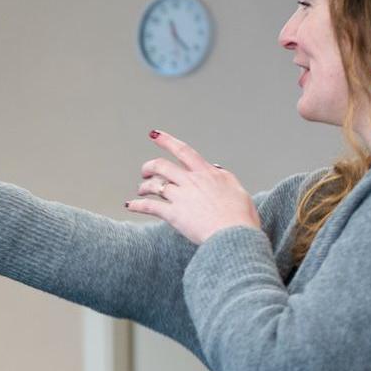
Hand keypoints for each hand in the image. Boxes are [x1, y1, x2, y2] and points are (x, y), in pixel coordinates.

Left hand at [124, 130, 262, 244]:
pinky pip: (150, 206)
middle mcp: (191, 181)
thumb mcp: (238, 189)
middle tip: (145, 172)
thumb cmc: (240, 217)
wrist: (234, 235)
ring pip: (154, 185)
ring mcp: (181, 197)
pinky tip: (130, 205)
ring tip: (140, 190)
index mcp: (207, 174)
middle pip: (162, 166)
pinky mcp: (174, 215)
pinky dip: (137, 204)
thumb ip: (225, 178)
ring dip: (144, 186)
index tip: (154, 135)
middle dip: (149, 167)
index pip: (184, 151)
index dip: (166, 141)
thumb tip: (215, 170)